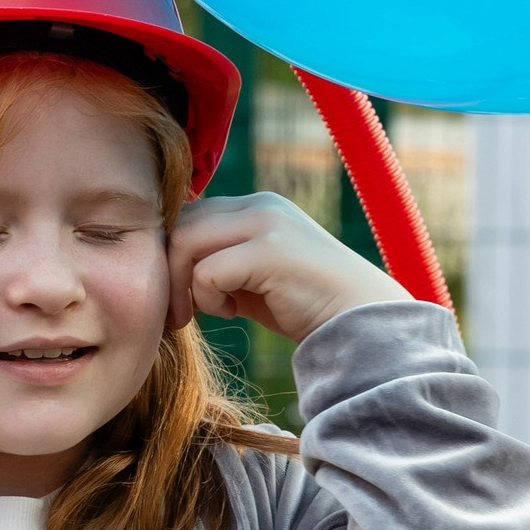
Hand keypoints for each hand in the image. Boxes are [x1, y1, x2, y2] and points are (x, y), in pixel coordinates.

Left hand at [168, 192, 407, 344]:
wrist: (361, 324)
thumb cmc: (306, 307)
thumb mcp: (255, 276)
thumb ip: (221, 260)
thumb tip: (169, 265)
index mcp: (259, 206)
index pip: (191, 216)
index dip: (175, 256)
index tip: (180, 298)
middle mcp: (262, 205)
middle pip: (181, 224)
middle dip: (169, 270)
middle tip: (178, 314)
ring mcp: (267, 223)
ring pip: (186, 242)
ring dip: (181, 285)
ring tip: (196, 315)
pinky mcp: (269, 251)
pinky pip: (206, 272)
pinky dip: (207, 299)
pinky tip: (233, 314)